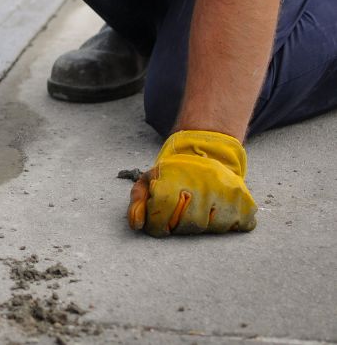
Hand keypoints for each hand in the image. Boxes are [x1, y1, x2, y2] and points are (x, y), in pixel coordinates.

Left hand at [128, 130, 256, 236]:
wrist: (206, 154)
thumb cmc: (174, 174)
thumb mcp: (150, 180)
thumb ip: (138, 201)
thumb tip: (137, 224)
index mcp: (176, 176)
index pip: (162, 210)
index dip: (157, 225)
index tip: (158, 225)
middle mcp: (204, 182)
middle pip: (189, 223)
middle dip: (179, 227)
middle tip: (178, 218)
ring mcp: (227, 191)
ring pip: (213, 228)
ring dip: (203, 227)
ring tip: (198, 211)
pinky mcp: (245, 200)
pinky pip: (239, 226)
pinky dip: (228, 225)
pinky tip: (218, 213)